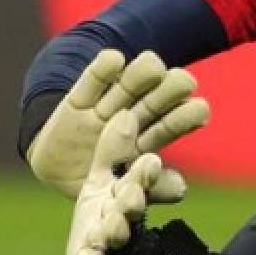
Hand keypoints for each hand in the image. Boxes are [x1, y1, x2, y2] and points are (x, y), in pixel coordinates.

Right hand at [27, 49, 209, 203]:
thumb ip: (151, 189)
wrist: (56, 173)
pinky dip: (103, 68)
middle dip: (171, 89)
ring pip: (128, 85)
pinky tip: (115, 60)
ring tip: (153, 67)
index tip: (200, 109)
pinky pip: (92, 80)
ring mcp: (106, 107)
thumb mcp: (121, 194)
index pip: (172, 124)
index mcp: (147, 140)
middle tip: (184, 82)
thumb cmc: (99, 186)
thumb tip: (181, 187)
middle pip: (155, 99)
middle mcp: (131, 118)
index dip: (186, 115)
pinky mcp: (78, 100)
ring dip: (142, 73)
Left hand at [67, 110, 163, 254]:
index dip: (145, 173)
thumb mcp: (107, 168)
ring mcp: (105, 239)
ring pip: (115, 235)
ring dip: (116, 230)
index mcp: (129, 190)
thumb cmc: (109, 197)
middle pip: (130, 208)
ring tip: (114, 225)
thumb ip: (114, 148)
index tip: (151, 161)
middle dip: (132, 202)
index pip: (140, 179)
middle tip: (132, 196)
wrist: (92, 233)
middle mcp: (121, 217)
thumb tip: (124, 115)